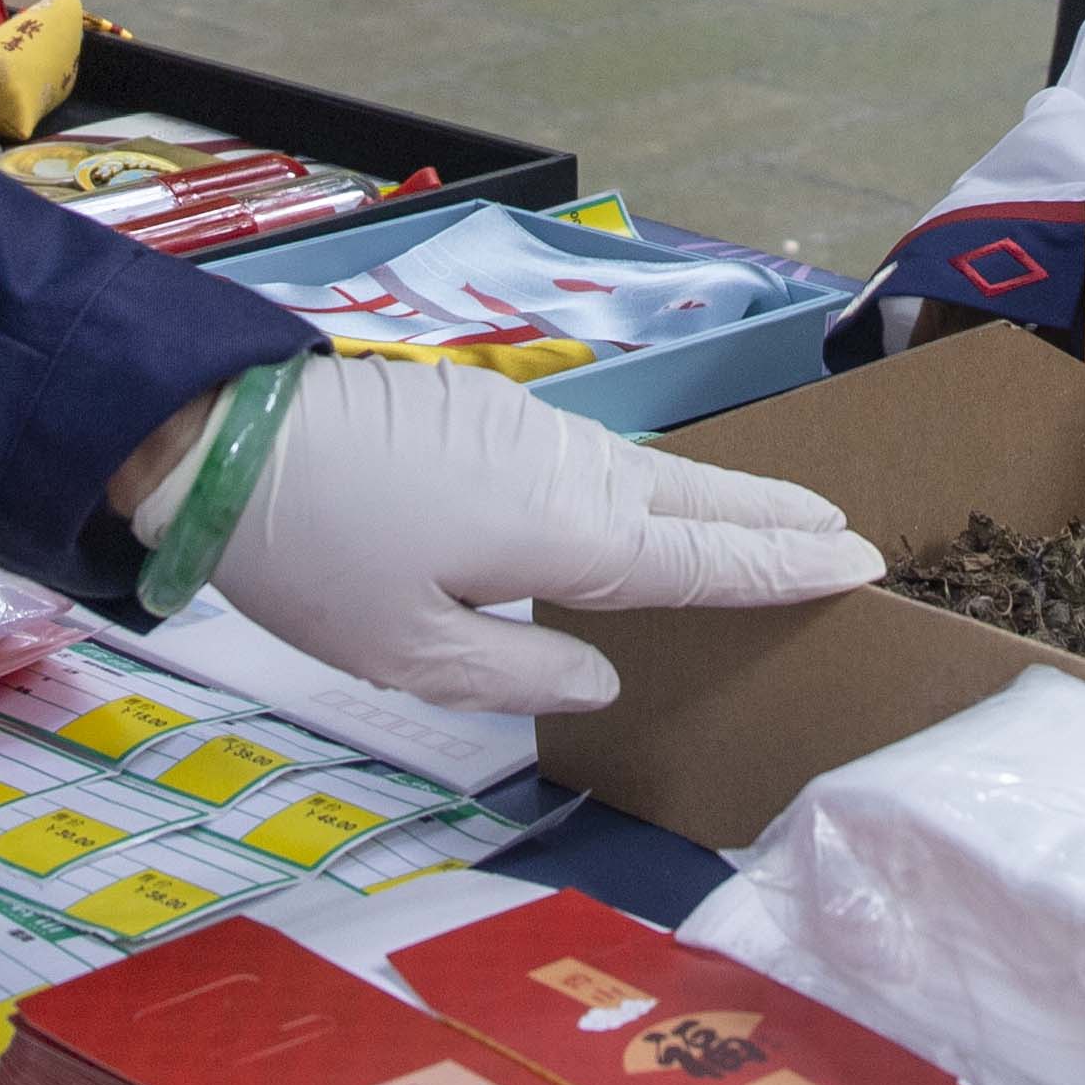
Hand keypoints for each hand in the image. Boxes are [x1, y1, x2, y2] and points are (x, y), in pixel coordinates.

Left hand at [198, 354, 880, 712]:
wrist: (226, 436)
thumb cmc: (315, 559)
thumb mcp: (408, 654)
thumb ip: (518, 674)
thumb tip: (600, 675)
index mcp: (563, 534)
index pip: (701, 558)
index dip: (782, 565)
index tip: (859, 559)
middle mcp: (566, 469)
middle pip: (696, 498)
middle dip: (775, 517)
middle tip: (848, 530)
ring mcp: (530, 427)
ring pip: (645, 471)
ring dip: (711, 497)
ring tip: (765, 522)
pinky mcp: (489, 409)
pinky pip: (592, 455)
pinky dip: (642, 482)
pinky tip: (639, 505)